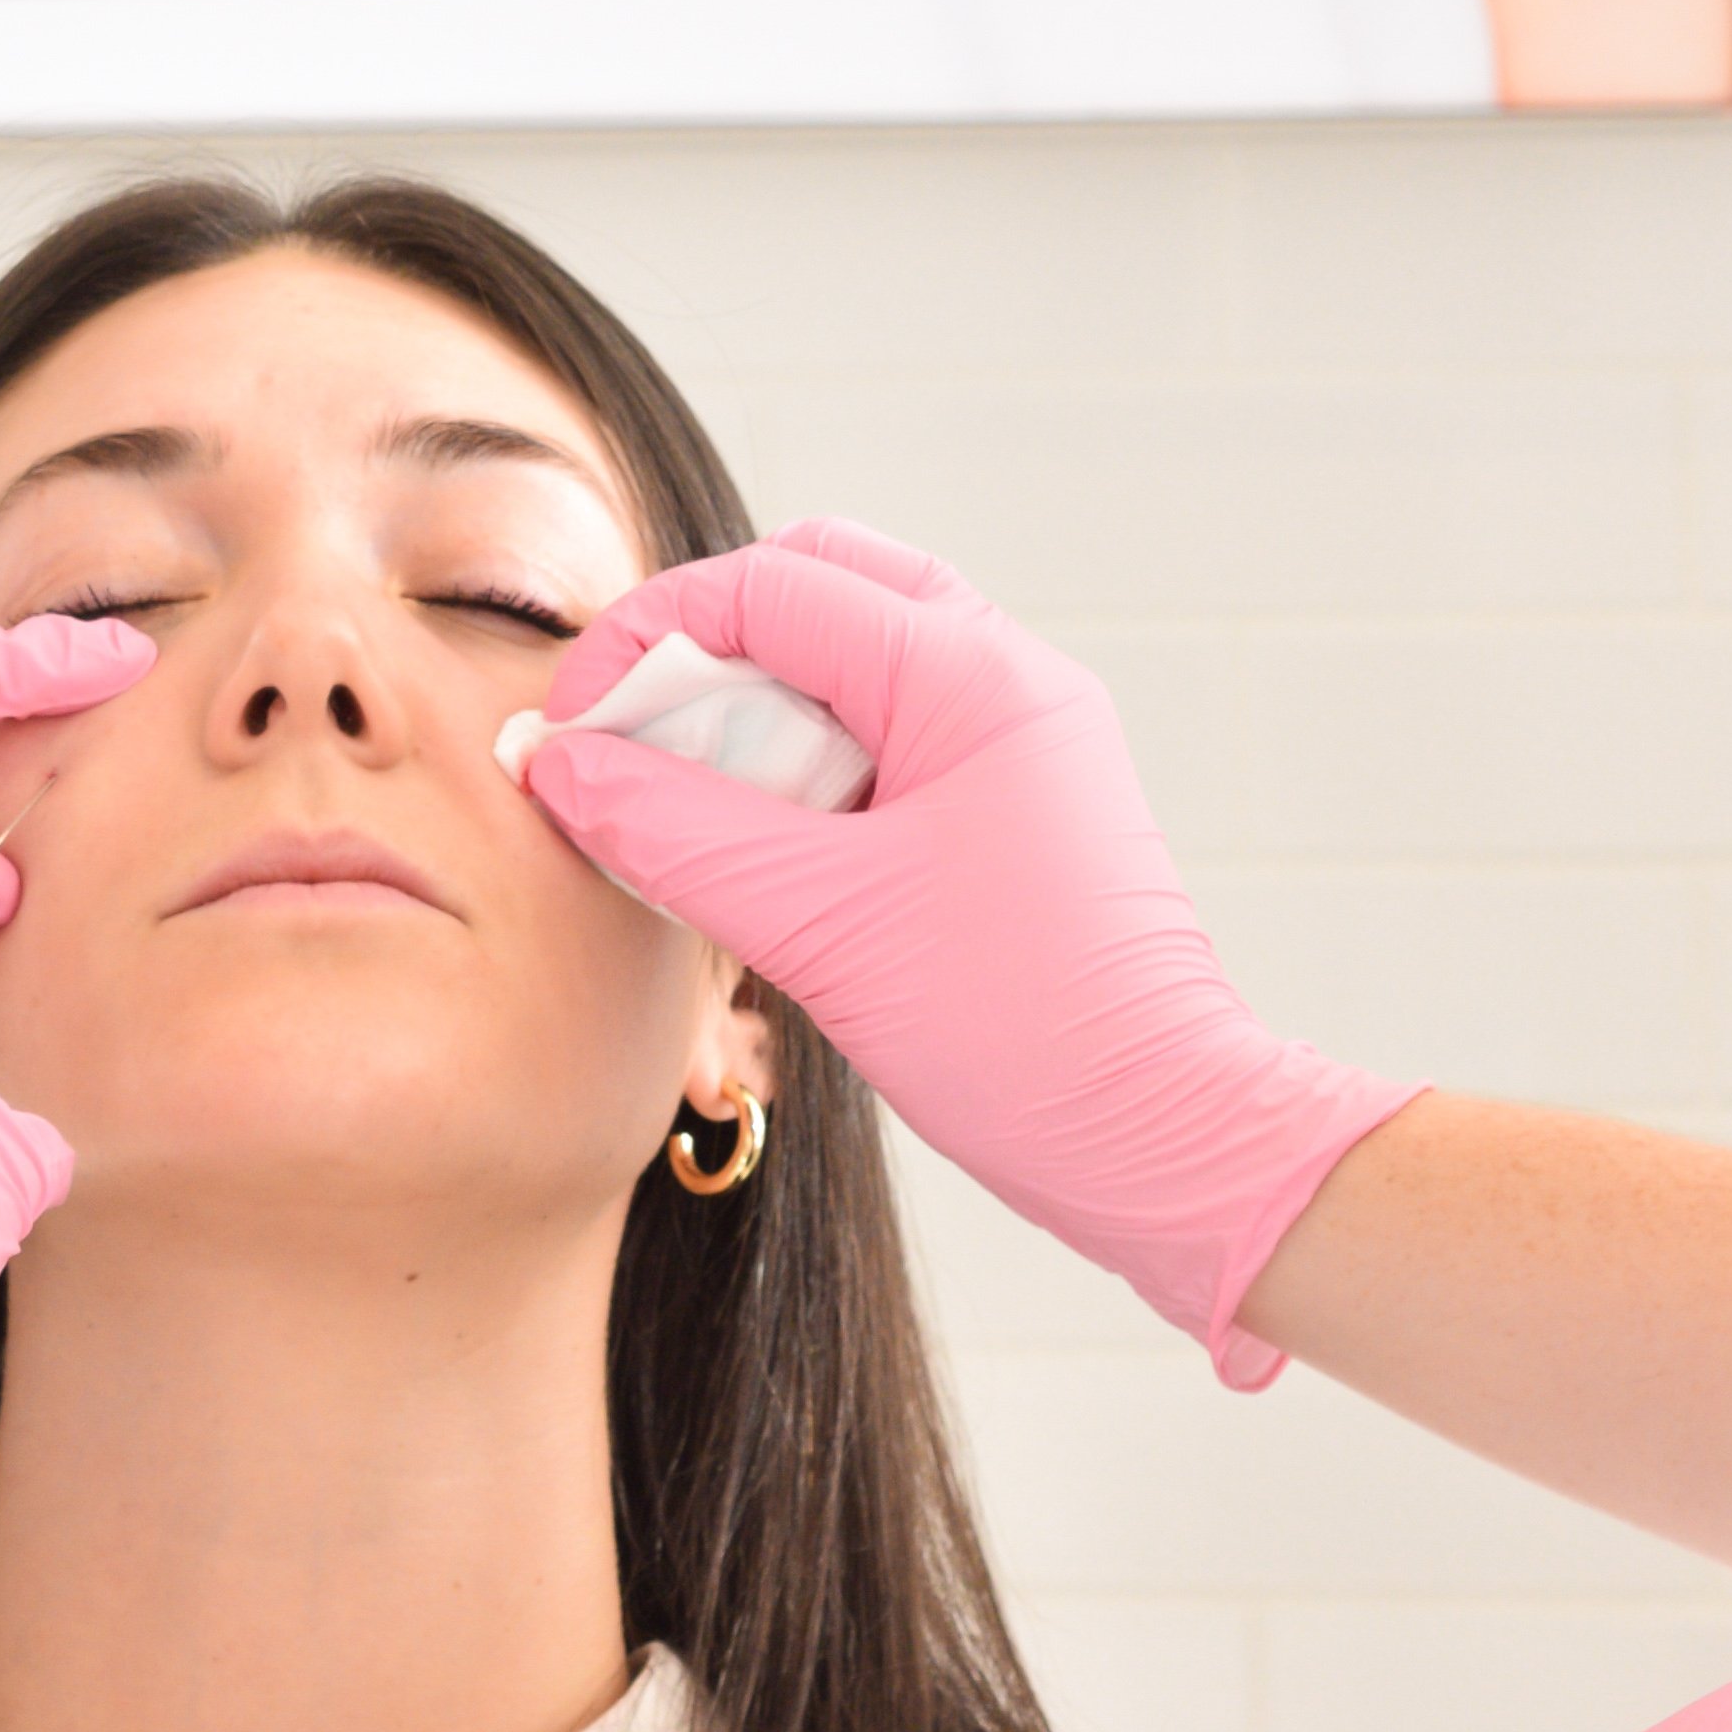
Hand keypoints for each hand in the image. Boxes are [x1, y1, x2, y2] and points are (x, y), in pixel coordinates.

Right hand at [513, 520, 1413, 1381]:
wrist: (1170, 1143)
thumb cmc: (1021, 1034)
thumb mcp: (820, 928)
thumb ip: (676, 831)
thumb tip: (561, 765)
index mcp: (969, 675)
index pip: (770, 587)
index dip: (649, 639)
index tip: (569, 725)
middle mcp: (1005, 679)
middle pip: (817, 589)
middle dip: (704, 650)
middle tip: (624, 741)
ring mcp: (1020, 740)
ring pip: (852, 663)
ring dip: (754, 710)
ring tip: (676, 802)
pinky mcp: (1018, 807)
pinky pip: (888, 737)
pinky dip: (806, 766)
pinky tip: (750, 847)